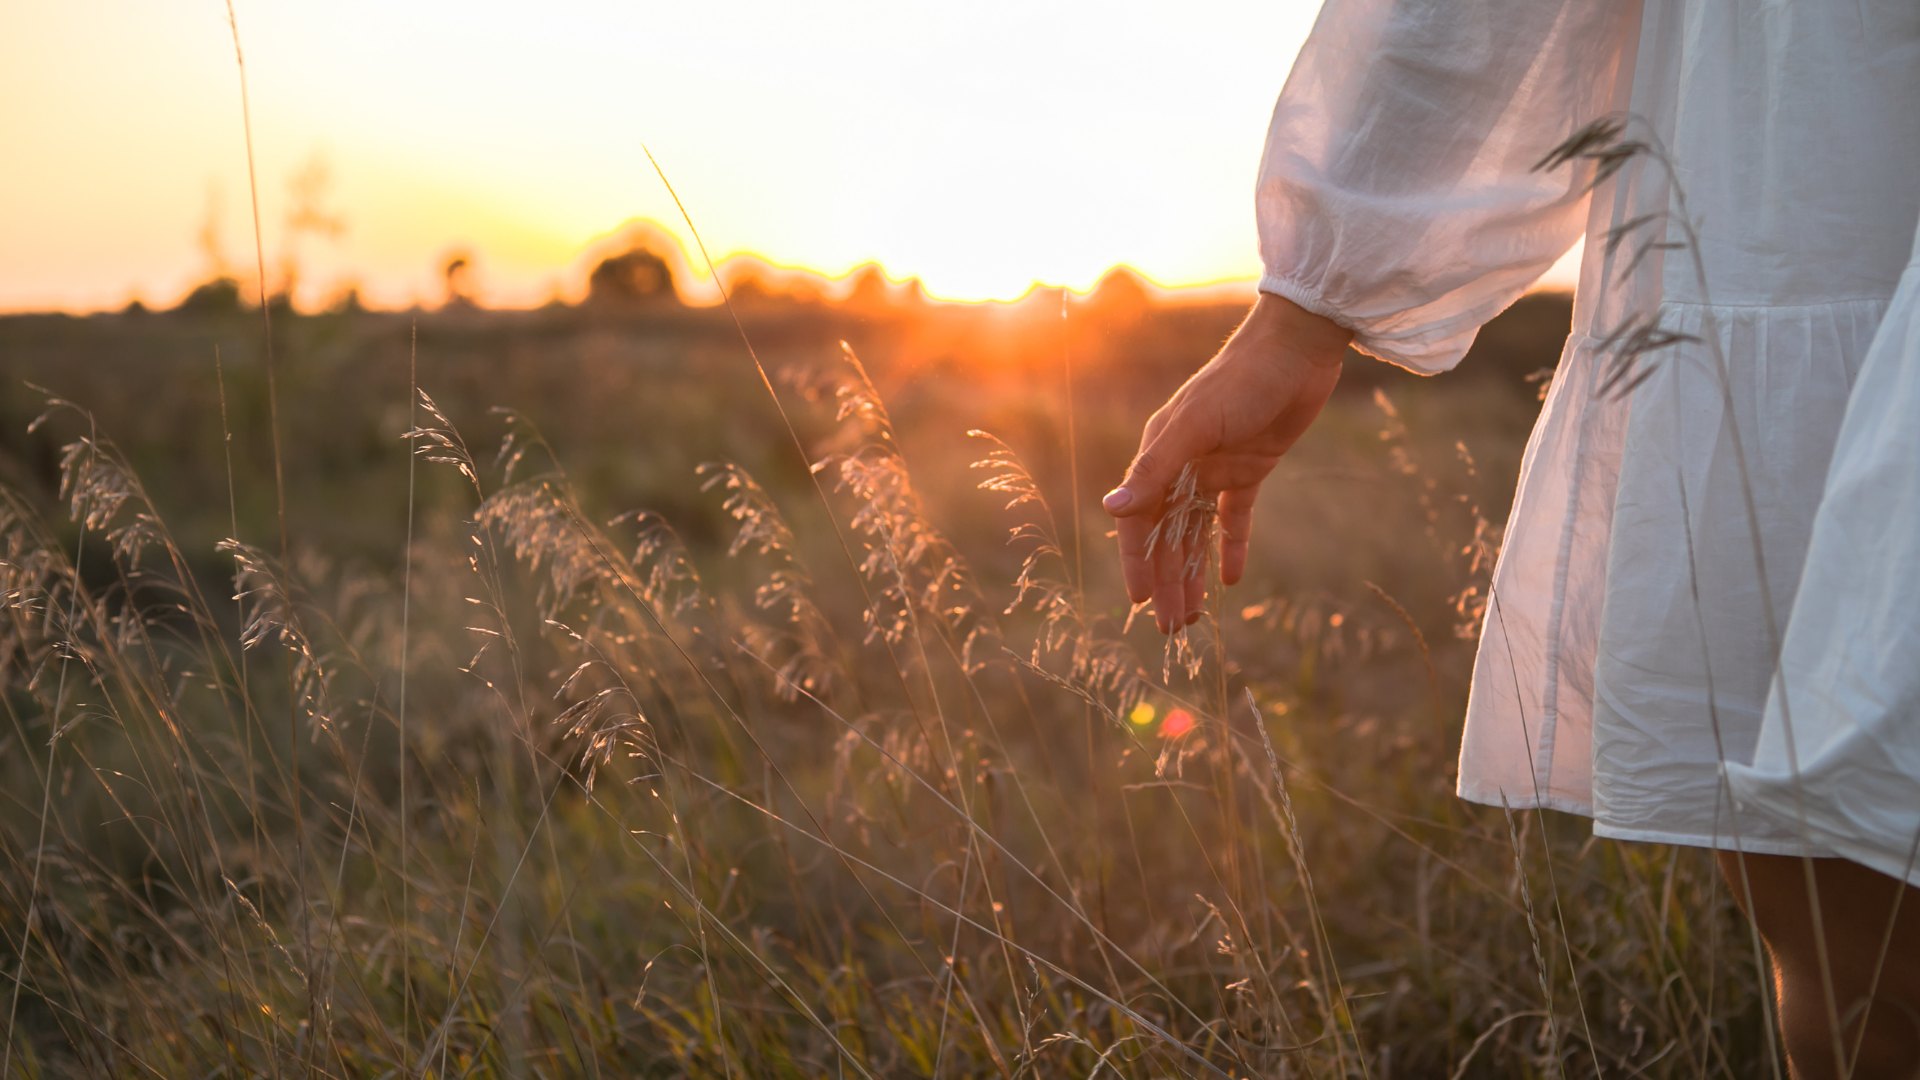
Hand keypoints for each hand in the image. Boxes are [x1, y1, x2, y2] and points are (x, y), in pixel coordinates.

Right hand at [1103, 291, 1351, 632]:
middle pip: (1169, 535)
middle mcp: (1182, 465)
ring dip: (1194, 573)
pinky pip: (1236, 517)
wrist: (1296, 350)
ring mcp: (1216, 468)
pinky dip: (1232, 547)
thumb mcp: (1194, 426)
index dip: (1138, 562)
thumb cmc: (1240, 381)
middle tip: (1172, 629)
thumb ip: (1153, 470)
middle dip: (1168, 581)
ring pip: (1198, 533)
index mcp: (1161, 454)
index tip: (1140, 602)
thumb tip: (1110, 510)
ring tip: (1194, 616)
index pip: (1140, 520)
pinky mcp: (1251, 468)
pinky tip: (1232, 580)